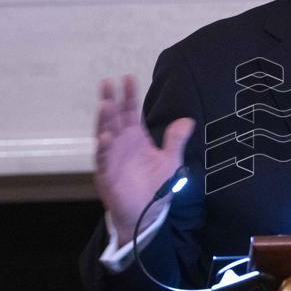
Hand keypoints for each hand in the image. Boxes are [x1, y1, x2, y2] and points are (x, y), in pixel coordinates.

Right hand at [94, 75, 194, 245]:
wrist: (146, 213)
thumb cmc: (155, 186)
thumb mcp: (170, 161)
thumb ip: (175, 140)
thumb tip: (187, 120)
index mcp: (135, 137)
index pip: (131, 111)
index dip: (130, 95)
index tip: (129, 77)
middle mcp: (121, 143)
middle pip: (114, 117)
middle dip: (111, 100)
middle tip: (108, 81)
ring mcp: (112, 157)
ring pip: (105, 134)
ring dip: (104, 120)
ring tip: (105, 104)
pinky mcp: (107, 174)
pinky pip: (103, 159)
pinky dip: (103, 148)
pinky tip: (105, 137)